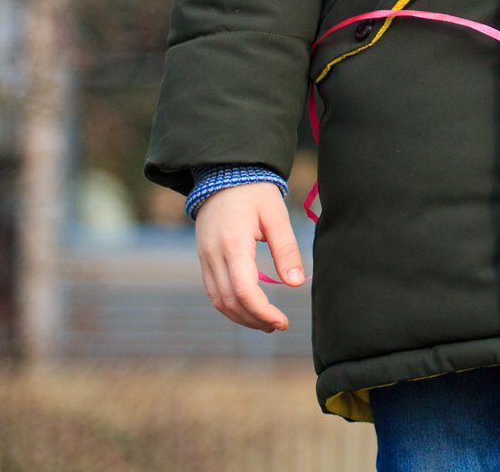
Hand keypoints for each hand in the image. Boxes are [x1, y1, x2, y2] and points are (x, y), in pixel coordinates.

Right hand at [194, 182, 302, 331]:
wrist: (224, 175)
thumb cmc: (255, 193)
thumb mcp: (276, 215)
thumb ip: (286, 249)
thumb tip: (296, 283)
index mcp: (233, 244)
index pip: (244, 291)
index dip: (263, 312)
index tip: (282, 321)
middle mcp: (214, 255)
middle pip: (230, 302)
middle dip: (254, 319)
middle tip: (278, 325)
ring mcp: (205, 258)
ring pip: (218, 300)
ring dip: (241, 317)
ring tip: (266, 323)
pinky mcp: (204, 258)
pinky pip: (213, 291)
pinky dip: (230, 305)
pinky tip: (249, 308)